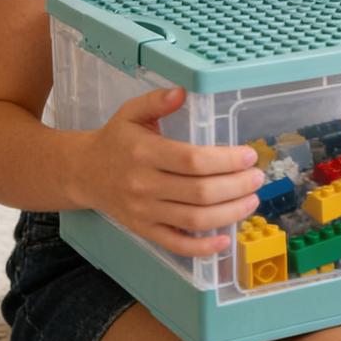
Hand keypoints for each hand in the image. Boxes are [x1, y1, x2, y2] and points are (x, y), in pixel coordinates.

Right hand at [78, 86, 264, 255]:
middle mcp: (144, 185)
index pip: (192, 160)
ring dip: (229, 213)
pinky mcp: (144, 231)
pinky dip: (202, 248)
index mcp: (144, 152)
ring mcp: (144, 212)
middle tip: (257, 178)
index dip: (226, 160)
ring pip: (194, 220)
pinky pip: (176, 244)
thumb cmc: (116, 140)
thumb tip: (182, 91)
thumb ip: (157, 101)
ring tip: (251, 200)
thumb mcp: (131, 112)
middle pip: (199, 192)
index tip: (249, 156)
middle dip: (236, 187)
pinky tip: (224, 240)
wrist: (83, 173)